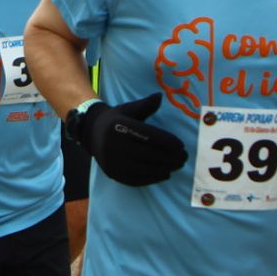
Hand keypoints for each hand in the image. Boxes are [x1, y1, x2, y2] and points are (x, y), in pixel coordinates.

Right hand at [69, 93, 187, 187]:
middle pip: (149, 154)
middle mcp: (114, 144)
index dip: (168, 142)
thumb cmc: (116, 119)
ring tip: (177, 166)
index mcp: (119, 125)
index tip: (181, 145)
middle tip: (184, 157)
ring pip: (144, 168)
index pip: (149, 136)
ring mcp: (112, 161)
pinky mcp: (112, 173)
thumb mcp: (129, 109)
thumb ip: (146, 105)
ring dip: (164, 169)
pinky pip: (136, 179)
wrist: (92, 133)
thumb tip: (161, 96)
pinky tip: (164, 174)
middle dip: (170, 157)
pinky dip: (152, 178)